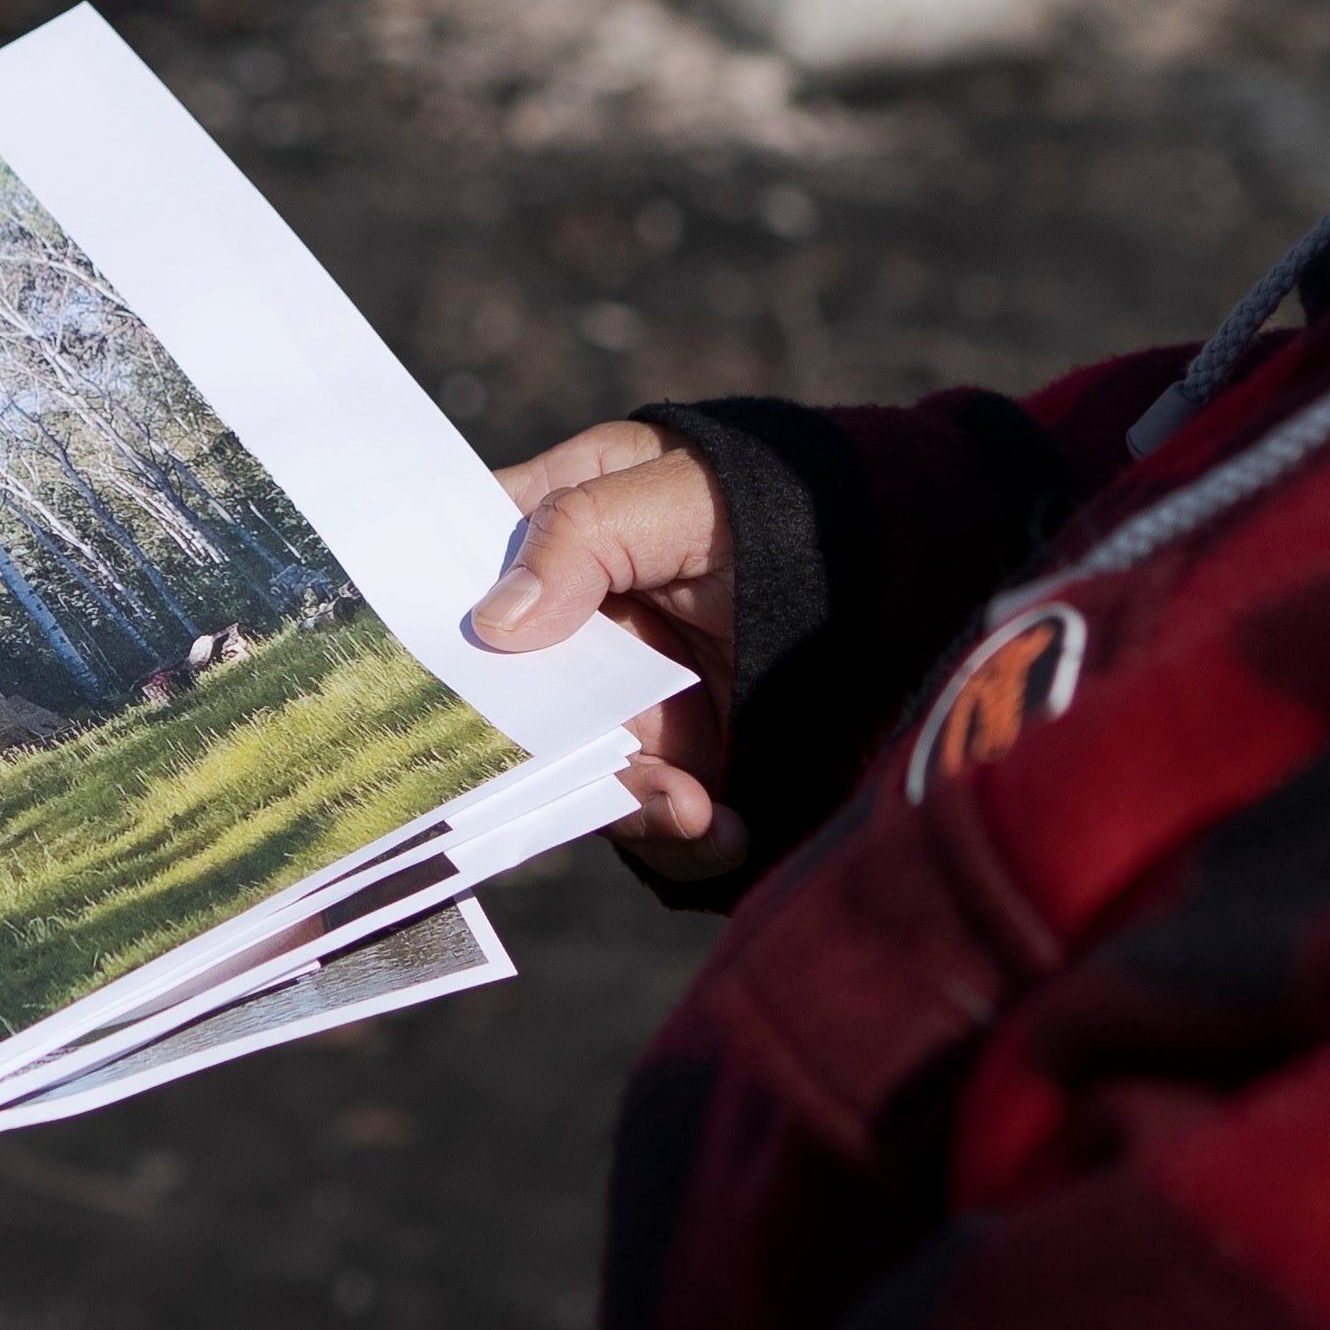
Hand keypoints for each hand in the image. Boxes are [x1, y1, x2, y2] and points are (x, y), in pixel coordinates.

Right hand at [468, 421, 739, 860]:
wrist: (899, 558)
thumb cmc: (769, 495)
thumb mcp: (673, 494)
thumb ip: (580, 538)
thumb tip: (496, 622)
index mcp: (550, 534)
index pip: (458, 585)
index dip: (434, 638)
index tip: (429, 694)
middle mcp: (574, 628)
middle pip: (508, 706)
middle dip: (544, 757)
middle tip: (606, 771)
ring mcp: (626, 697)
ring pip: (581, 772)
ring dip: (626, 805)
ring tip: (688, 810)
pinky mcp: (682, 753)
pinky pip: (653, 812)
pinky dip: (681, 834)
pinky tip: (726, 827)